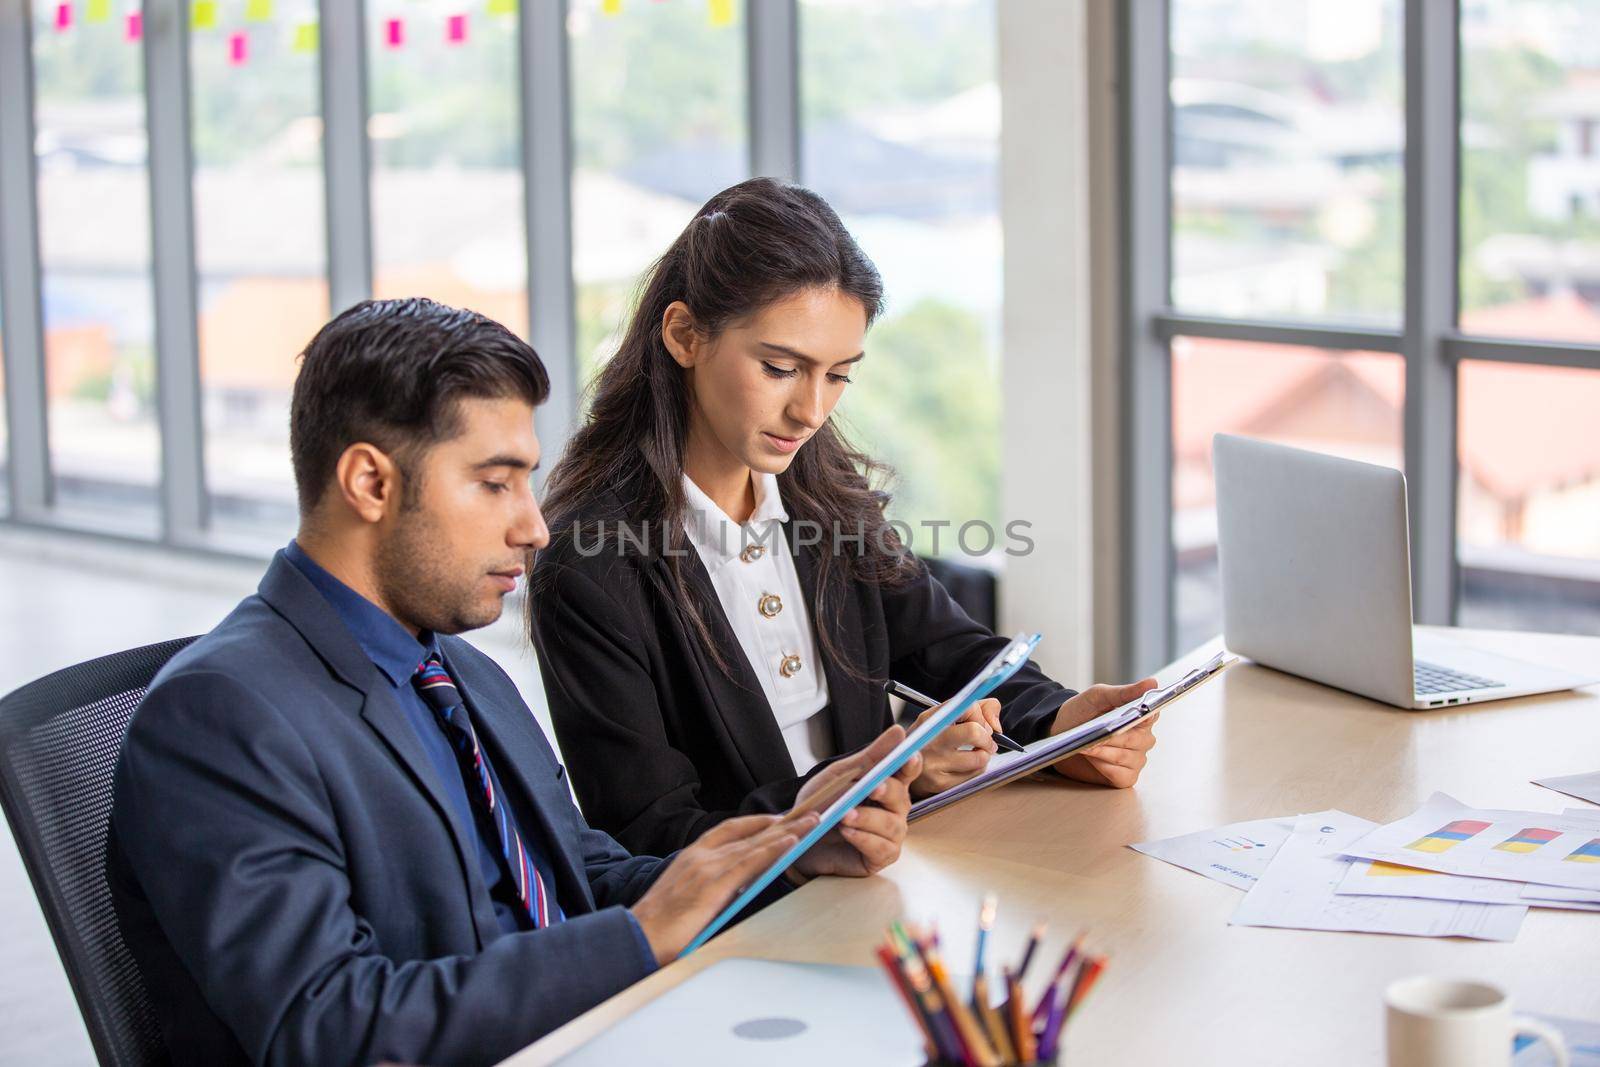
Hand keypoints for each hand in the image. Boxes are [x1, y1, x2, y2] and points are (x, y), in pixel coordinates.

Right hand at [629, 809, 818, 963]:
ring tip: (813, 822)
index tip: (778, 818)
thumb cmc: (658, 928)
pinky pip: (750, 861)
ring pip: (755, 843)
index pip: (728, 829)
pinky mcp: (713, 884)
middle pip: (748, 831)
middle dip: (780, 821)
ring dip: (787, 831)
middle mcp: (700, 855)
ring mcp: (706, 867)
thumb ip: (709, 887)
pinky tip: (792, 842)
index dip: (756, 822)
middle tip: (807, 813)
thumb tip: (735, 888)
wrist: (636, 939)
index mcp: (691, 857)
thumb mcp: (685, 899)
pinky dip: (773, 849)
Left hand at [791, 725, 920, 879]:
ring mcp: (890, 835)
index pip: (908, 771)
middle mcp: (894, 810)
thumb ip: (871, 756)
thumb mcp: (841, 775)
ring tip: (844, 816)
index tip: (908, 756)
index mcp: (888, 785)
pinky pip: (881, 848)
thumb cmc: (822, 804)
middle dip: (886, 790)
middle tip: (871, 787)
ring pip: (891, 825)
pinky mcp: (880, 857)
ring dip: (867, 818)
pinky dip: (863, 838)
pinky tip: (846, 832)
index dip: (911, 764)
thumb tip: (899, 732)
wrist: (798, 837)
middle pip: (901, 797)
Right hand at [908, 698, 1002, 799]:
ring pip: (979, 757)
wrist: (903, 770)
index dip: (981, 715)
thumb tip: (996, 726)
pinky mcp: (940, 783)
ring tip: (975, 753)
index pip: (967, 707)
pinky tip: (967, 766)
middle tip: (985, 741)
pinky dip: (978, 769)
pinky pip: (975, 774)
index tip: (979, 723)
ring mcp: (934, 763)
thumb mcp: (945, 718)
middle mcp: (929, 739)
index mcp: (930, 718)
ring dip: (984, 755)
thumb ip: (978, 708)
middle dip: (987, 737)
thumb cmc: (931, 740)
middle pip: (974, 732)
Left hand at [1048, 679, 1159, 788]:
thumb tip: (1152, 683)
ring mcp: (1135, 759)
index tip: (1135, 715)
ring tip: (1086, 745)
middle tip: (1093, 733)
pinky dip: (1104, 768)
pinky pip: (1121, 776)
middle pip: (1136, 740)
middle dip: (1112, 737)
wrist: (1059, 733)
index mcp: (1141, 717)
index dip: (1145, 716)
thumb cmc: (1080, 712)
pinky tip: (1093, 759)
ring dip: (1103, 751)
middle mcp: (1142, 739)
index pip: (1152, 715)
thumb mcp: (1098, 696)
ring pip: (1126, 758)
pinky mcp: (1124, 777)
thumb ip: (1124, 692)